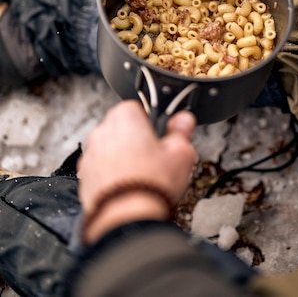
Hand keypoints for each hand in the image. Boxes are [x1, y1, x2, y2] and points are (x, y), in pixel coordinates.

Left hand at [77, 101, 196, 241]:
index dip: (152, 123)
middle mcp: (102, 131)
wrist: (126, 219)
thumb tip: (184, 120)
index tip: (161, 137)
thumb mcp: (180, 153)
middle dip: (137, 140)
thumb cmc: (151, 184)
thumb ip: (181, 132)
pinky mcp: (84, 176)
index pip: (138, 107)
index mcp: (125, 116)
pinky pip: (101, 169)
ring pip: (111, 149)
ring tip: (143, 177)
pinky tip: (128, 188)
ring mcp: (90, 154)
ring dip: (123, 158)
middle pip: (123, 128)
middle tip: (155, 159)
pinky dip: (112, 175)